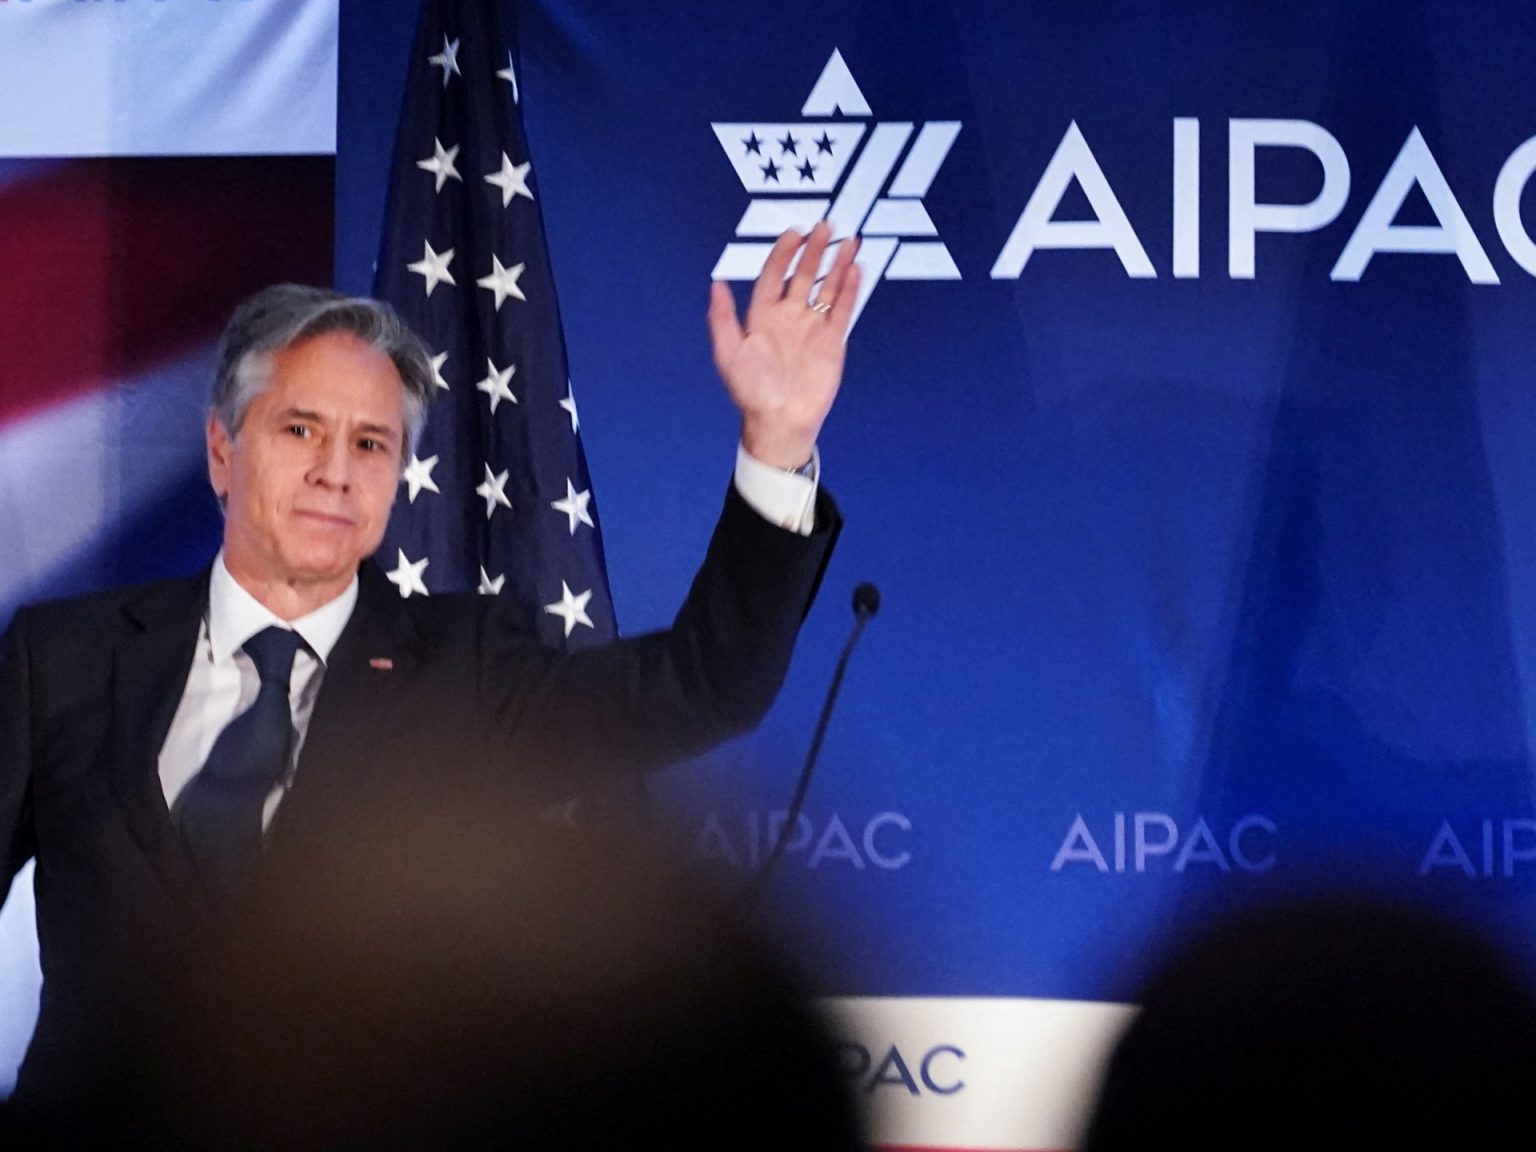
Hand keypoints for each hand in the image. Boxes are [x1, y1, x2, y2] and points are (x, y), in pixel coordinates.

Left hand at [707, 222, 860, 469]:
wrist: (780, 420)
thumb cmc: (751, 392)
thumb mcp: (728, 354)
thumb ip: (722, 318)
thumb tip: (716, 284)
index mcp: (762, 316)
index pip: (774, 274)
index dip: (783, 252)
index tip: (794, 232)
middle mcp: (789, 317)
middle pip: (804, 274)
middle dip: (814, 250)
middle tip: (825, 226)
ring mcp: (812, 327)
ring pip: (827, 287)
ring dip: (837, 264)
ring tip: (848, 240)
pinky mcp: (832, 341)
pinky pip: (843, 309)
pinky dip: (850, 289)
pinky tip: (856, 269)